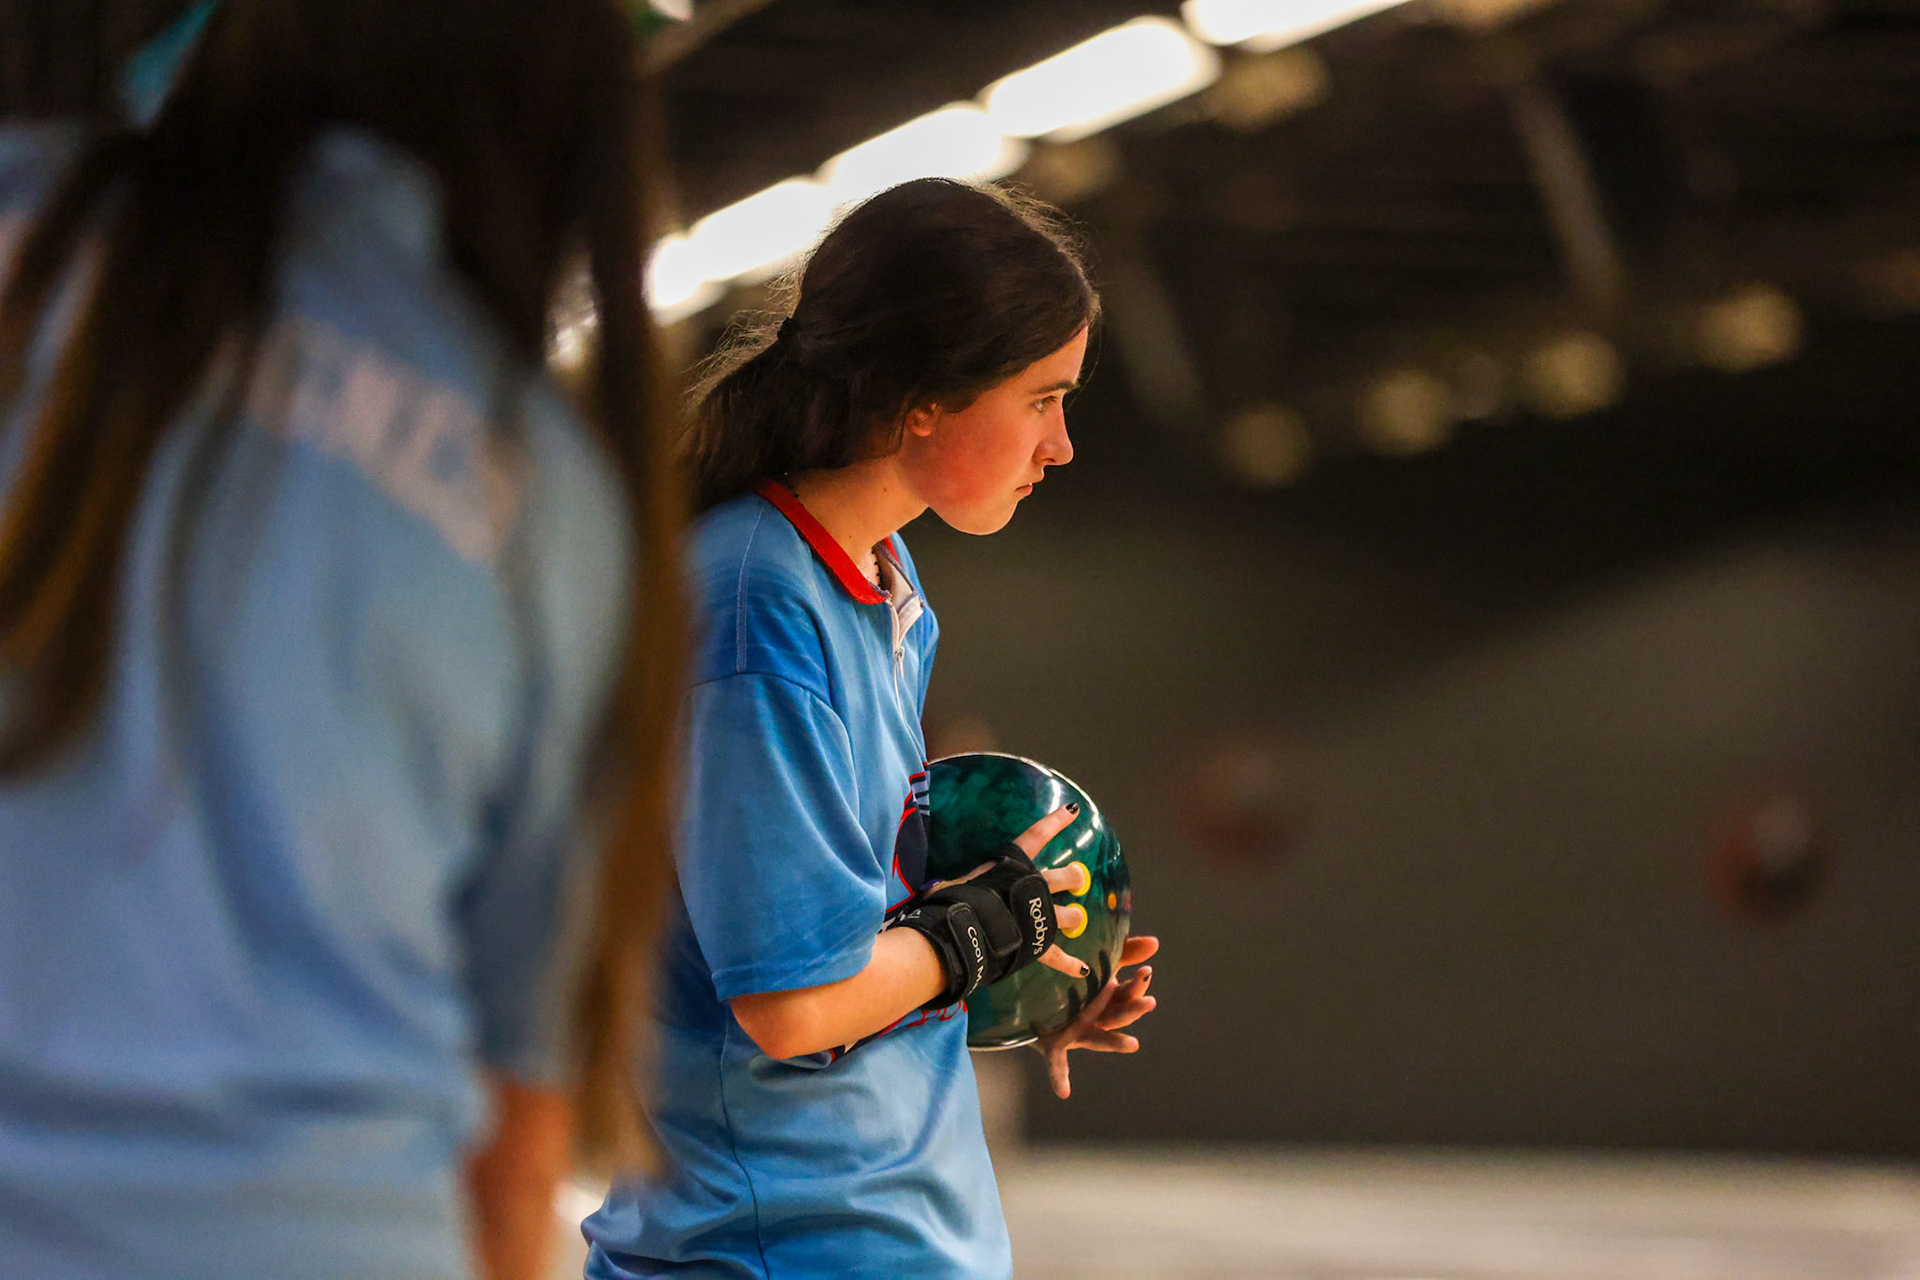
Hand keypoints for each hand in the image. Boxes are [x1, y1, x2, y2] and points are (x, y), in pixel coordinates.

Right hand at [930, 805, 1089, 979]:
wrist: (965, 933)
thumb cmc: (954, 902)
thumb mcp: (953, 886)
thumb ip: (955, 887)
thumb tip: (934, 893)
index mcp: (1012, 865)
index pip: (1037, 836)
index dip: (1055, 822)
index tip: (1074, 810)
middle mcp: (1033, 887)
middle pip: (1066, 877)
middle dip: (1073, 878)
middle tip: (1078, 879)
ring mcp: (1040, 916)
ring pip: (1070, 915)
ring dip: (1074, 917)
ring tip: (1076, 920)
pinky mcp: (1038, 944)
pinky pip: (1058, 956)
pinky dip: (1070, 964)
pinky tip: (1082, 970)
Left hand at [1034, 934, 1158, 1099]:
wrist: (1029, 994)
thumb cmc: (1072, 979)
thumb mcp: (1098, 963)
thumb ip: (1125, 952)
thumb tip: (1155, 942)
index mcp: (1107, 1001)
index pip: (1128, 994)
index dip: (1138, 984)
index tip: (1146, 971)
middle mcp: (1096, 1020)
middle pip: (1119, 1017)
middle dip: (1133, 1009)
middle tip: (1149, 1001)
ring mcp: (1077, 1034)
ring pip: (1099, 1039)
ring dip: (1115, 1042)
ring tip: (1132, 1044)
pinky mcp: (1054, 1045)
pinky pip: (1057, 1062)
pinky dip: (1060, 1077)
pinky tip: (1063, 1092)